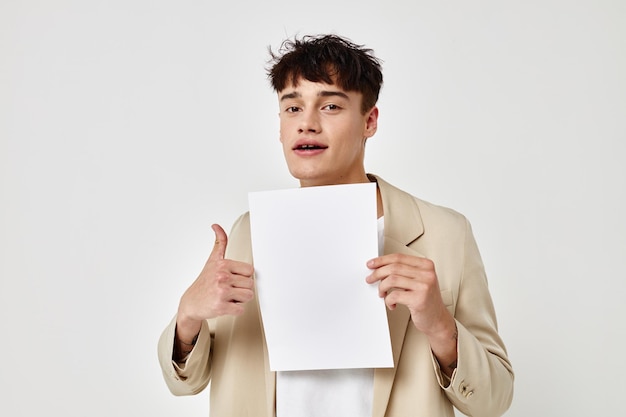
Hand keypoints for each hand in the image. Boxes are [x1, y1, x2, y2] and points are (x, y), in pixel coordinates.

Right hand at [176, 224, 254, 340]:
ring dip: (240, 299)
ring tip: (228, 297)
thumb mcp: (212, 260)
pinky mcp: (221, 307)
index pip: (250, 271)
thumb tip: (216, 225)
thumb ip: (219, 242)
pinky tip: (225, 305)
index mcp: (223, 265)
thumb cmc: (204, 282)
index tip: (233, 278)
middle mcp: (222, 277)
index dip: (243, 276)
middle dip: (241, 289)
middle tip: (229, 289)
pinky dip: (235, 310)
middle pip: (250, 284)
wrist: (191, 302)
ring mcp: (221, 292)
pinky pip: (241, 309)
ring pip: (248, 296)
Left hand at [366, 253, 457, 375]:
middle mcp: (427, 274)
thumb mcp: (419, 280)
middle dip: (377, 273)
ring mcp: (424, 286)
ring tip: (382, 293)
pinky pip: (394, 295)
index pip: (399, 257)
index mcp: (426, 265)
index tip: (372, 264)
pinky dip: (388, 300)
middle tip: (370, 279)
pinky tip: (392, 304)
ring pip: (392, 280)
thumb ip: (404, 272)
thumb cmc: (426, 300)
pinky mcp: (419, 299)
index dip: (382, 260)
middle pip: (394, 267)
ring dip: (382, 287)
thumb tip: (380, 267)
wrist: (438, 320)